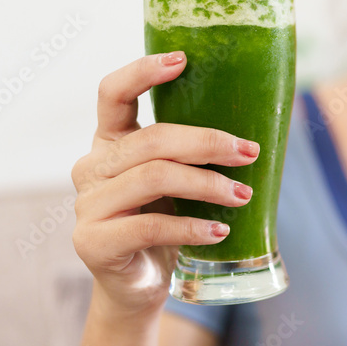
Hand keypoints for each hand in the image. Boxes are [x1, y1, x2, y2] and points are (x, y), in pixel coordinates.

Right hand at [70, 51, 259, 319]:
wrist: (140, 285)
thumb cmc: (166, 223)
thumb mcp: (179, 181)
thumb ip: (195, 154)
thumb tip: (258, 134)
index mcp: (111, 141)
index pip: (113, 94)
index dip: (142, 72)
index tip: (184, 60)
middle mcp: (93, 166)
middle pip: (153, 139)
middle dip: (208, 142)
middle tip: (249, 153)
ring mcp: (88, 205)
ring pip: (154, 178)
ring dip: (208, 185)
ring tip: (243, 197)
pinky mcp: (93, 242)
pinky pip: (150, 226)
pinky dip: (192, 227)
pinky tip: (220, 231)